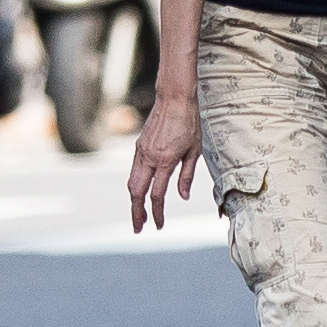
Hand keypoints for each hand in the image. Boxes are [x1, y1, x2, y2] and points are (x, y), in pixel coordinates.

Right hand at [126, 84, 202, 231]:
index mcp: (165, 160)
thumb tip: (182, 196)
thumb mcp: (194, 151)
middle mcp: (149, 157)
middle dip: (136, 212)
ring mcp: (141, 150)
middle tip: (138, 228)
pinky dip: (135, 185)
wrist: (174, 98)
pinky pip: (134, 170)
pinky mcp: (139, 145)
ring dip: (133, 200)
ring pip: (132, 181)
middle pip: (136, 191)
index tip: (159, 225)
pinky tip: (140, 192)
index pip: (157, 194)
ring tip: (137, 215)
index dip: (157, 213)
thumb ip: (186, 176)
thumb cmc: (189, 123)